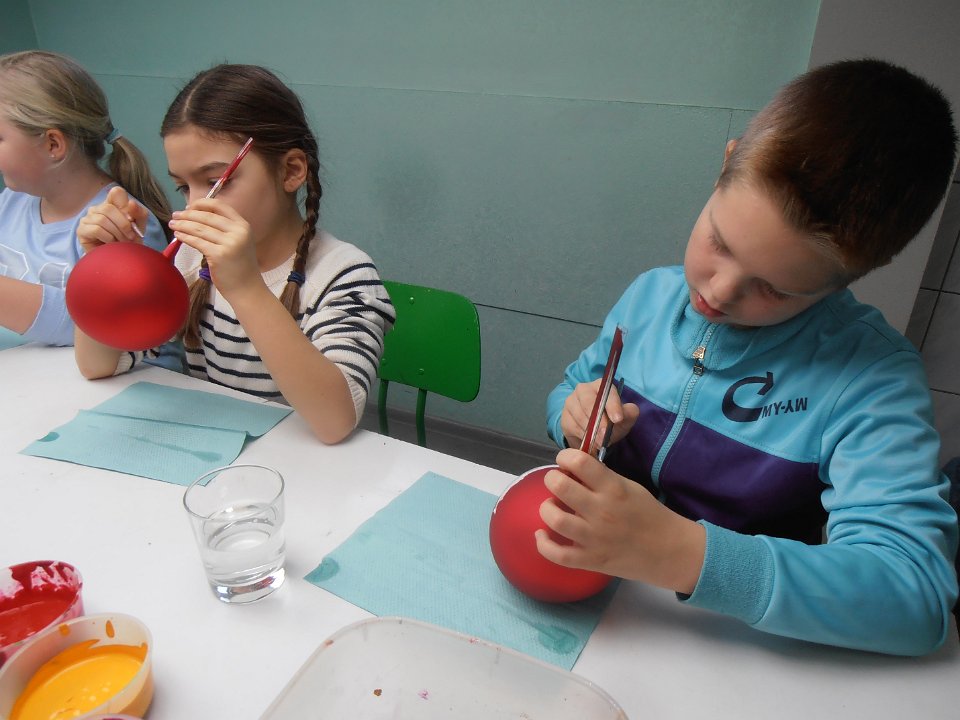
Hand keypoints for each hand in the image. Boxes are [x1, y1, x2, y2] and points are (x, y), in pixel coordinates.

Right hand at [76, 186, 147, 252]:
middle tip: (130, 237)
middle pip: (109, 208)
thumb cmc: (128, 241)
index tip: (132, 219)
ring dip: (116, 233)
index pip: (117, 192)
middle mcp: (97, 209)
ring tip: (121, 242)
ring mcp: (87, 218)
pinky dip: (108, 238)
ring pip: (102, 219)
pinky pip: (96, 229)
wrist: (120, 259)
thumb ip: (139, 214)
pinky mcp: (81, 230)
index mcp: (112, 204)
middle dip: (123, 225)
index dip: (125, 204)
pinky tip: (111, 244)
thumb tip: (131, 203)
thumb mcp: (139, 227)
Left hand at [168, 198, 259, 295]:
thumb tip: (197, 215)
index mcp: (243, 225)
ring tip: (172, 224)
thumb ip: (224, 228)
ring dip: (183, 224)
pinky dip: (185, 236)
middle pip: (207, 216)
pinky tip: (178, 235)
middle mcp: (238, 232)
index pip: (220, 206)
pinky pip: (197, 241)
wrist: (247, 289)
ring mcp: (229, 243)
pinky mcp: (218, 255)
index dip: (201, 204)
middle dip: (187, 214)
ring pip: (200, 229)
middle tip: (175, 215)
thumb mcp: (239, 241)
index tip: (189, 207)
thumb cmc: (240, 266)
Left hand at [535, 448, 704, 592]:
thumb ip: (602, 478)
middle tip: (556, 482)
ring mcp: (595, 538)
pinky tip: (542, 534)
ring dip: (547, 508)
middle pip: (560, 486)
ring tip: (553, 507)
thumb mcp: (630, 487)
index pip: (579, 462)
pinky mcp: (591, 560)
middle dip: (552, 479)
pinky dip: (543, 544)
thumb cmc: (649, 514)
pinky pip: (557, 555)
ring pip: (555, 519)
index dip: (565, 457)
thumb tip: (573, 469)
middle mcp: (602, 511)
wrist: (670, 551)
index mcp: (614, 488)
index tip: (565, 461)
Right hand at [560, 379, 638, 451]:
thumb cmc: (611, 421)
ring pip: (579, 416)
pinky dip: (582, 435)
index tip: (618, 419)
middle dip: (598, 421)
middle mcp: (583, 390)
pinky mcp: (565, 417)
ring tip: (600, 442)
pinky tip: (590, 441)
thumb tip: (630, 410)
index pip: (606, 392)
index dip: (612, 405)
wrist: (595, 431)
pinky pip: (572, 426)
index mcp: (600, 386)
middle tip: (606, 436)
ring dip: (590, 431)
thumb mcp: (624, 418)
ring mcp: (571, 402)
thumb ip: (629, 413)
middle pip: (589, 402)